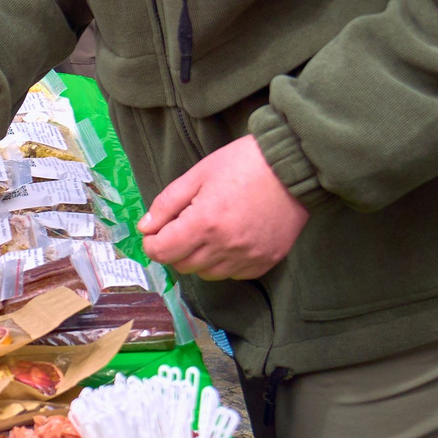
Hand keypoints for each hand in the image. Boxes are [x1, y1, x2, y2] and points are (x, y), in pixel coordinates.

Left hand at [138, 135, 310, 280]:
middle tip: (183, 227)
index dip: (152, 243)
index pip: (162, 252)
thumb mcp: (197, 175)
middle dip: (175, 249)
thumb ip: (166, 204)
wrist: (292, 166)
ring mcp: (248, 257)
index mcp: (204, 223)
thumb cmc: (242, 163)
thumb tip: (145, 228)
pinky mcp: (266, 262)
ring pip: (207, 274)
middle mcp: (225, 247)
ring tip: (209, 232)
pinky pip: (234, 274)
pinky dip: (225, 262)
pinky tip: (231, 239)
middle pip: (182, 266)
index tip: (156, 232)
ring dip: (199, 258)